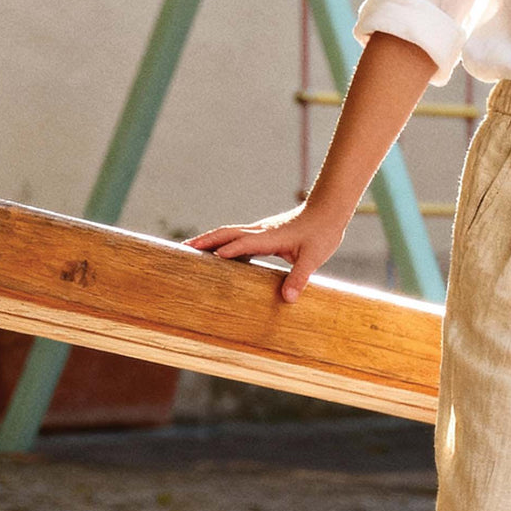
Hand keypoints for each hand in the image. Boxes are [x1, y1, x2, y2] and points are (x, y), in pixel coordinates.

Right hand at [185, 204, 344, 303]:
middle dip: (206, 241)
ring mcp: (261, 230)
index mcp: (270, 237)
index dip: (228, 251)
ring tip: (190, 249)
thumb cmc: (321, 233)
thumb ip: (300, 278)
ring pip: (229, 233)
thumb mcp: (314, 258)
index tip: (210, 259)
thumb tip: (288, 299)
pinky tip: (217, 252)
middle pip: (227, 233)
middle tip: (183, 250)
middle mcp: (261, 231)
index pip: (244, 243)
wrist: (327, 211)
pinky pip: (238, 237)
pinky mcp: (263, 233)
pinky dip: (223, 242)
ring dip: (209, 240)